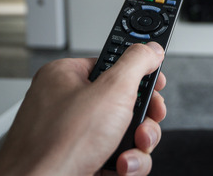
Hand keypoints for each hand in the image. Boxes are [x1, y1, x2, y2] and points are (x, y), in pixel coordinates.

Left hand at [0, 42, 167, 175]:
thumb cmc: (57, 144)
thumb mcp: (111, 90)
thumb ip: (136, 63)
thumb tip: (150, 48)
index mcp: (67, 77)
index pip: (113, 64)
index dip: (139, 74)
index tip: (156, 82)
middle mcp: (67, 104)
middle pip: (125, 102)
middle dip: (143, 118)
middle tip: (146, 122)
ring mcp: (73, 136)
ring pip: (124, 133)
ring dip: (138, 145)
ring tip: (131, 152)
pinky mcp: (80, 161)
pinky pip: (115, 156)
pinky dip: (125, 164)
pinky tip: (120, 167)